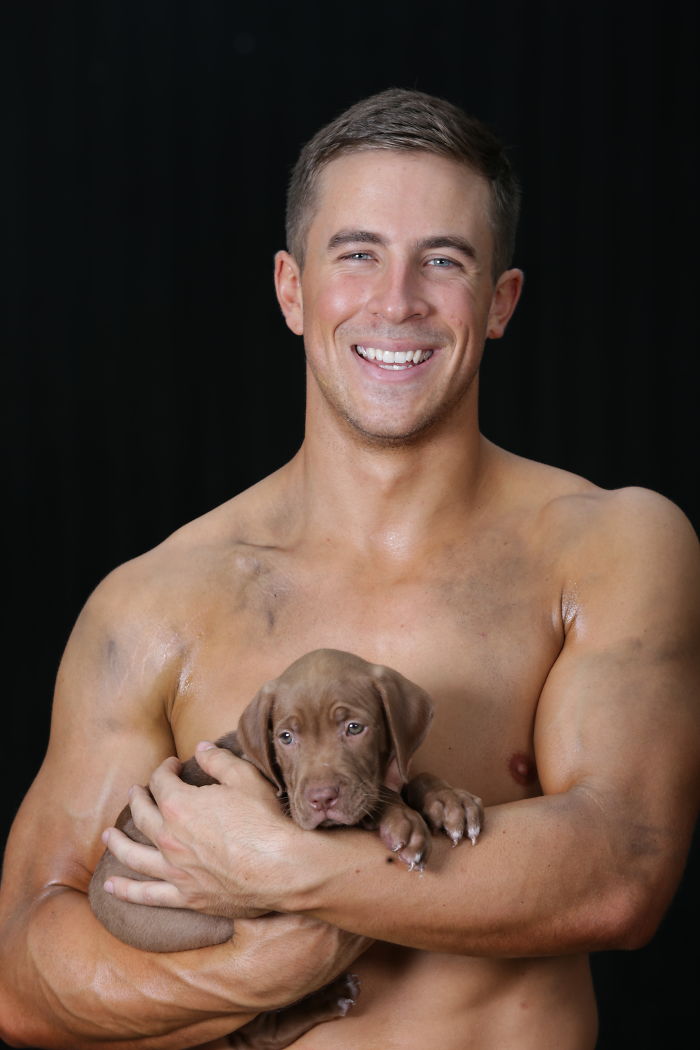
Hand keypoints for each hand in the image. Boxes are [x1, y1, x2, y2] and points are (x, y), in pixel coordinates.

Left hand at [101, 743, 306, 915]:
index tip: (172, 765)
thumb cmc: (265, 821)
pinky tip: (110, 886)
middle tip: (137, 792)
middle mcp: (169, 837)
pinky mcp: (185, 896)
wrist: (281, 868)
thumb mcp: (245, 778)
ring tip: (108, 835)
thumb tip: (200, 748)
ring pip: (134, 854)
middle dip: (138, 798)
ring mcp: (174, 870)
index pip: (161, 781)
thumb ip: (218, 760)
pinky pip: (147, 894)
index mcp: (180, 805)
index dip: (164, 769)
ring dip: (118, 842)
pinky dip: (127, 890)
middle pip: (142, 814)